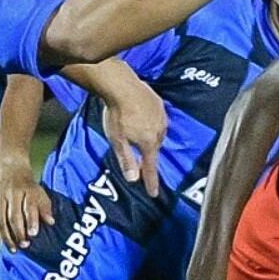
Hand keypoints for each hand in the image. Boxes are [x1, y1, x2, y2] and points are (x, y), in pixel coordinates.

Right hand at [0, 162, 53, 251]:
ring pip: (0, 220)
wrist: (12, 172)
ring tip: (13, 249)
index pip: (30, 206)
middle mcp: (12, 193)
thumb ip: (45, 208)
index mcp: (28, 190)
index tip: (34, 234)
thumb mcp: (40, 194)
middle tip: (24, 245)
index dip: (32, 221)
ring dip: (6, 237)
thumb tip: (51, 222)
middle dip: (18, 233)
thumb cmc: (30, 189)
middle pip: (13, 216)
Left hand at [102, 80, 166, 196]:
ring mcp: (161, 116)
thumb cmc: (117, 114)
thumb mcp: (117, 140)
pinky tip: (141, 118)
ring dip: (149, 138)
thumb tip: (133, 179)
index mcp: (149, 142)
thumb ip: (127, 160)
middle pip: (154, 150)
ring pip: (157, 134)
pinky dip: (150, 123)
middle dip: (147, 155)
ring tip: (137, 134)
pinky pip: (157, 120)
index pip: (151, 168)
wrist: (121, 86)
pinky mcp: (159, 104)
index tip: (153, 193)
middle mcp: (160, 131)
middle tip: (139, 160)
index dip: (152, 182)